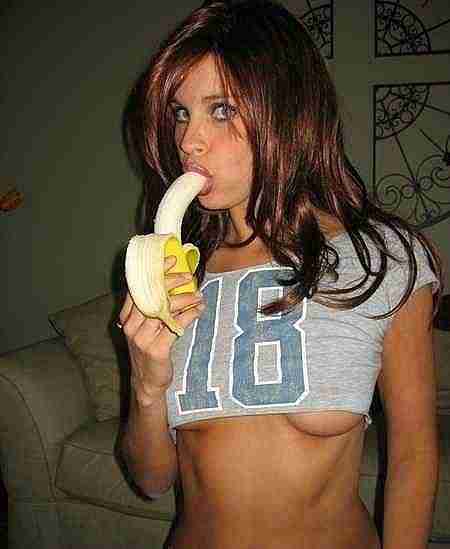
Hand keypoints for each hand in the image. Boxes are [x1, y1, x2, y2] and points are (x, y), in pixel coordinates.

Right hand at [119, 255, 204, 405]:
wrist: (147, 382)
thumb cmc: (149, 350)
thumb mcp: (145, 328)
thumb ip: (152, 308)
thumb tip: (174, 284)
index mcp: (127, 317)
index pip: (138, 287)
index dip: (155, 271)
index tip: (170, 259)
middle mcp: (131, 326)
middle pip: (152, 294)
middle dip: (173, 281)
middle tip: (189, 276)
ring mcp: (142, 338)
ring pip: (166, 309)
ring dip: (186, 299)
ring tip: (199, 295)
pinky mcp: (157, 349)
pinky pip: (176, 325)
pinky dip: (189, 315)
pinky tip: (198, 310)